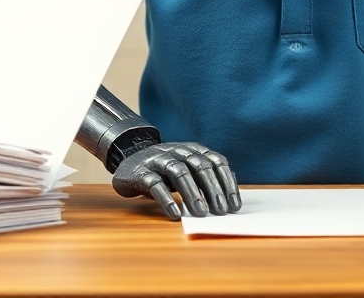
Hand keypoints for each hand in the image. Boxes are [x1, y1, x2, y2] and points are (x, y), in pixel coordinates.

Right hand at [112, 142, 241, 220]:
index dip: (227, 182)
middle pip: (199, 166)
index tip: (234, 205)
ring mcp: (158, 160)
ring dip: (192, 193)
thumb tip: (230, 192)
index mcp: (193, 150)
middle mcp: (178, 151)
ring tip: (201, 213)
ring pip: (179, 172)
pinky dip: (166, 199)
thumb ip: (207, 177)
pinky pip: (155, 184)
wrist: (129, 160)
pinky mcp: (141, 172)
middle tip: (220, 211)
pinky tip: (175, 214)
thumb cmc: (165, 171)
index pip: (216, 161)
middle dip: (212, 189)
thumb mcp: (188, 169)